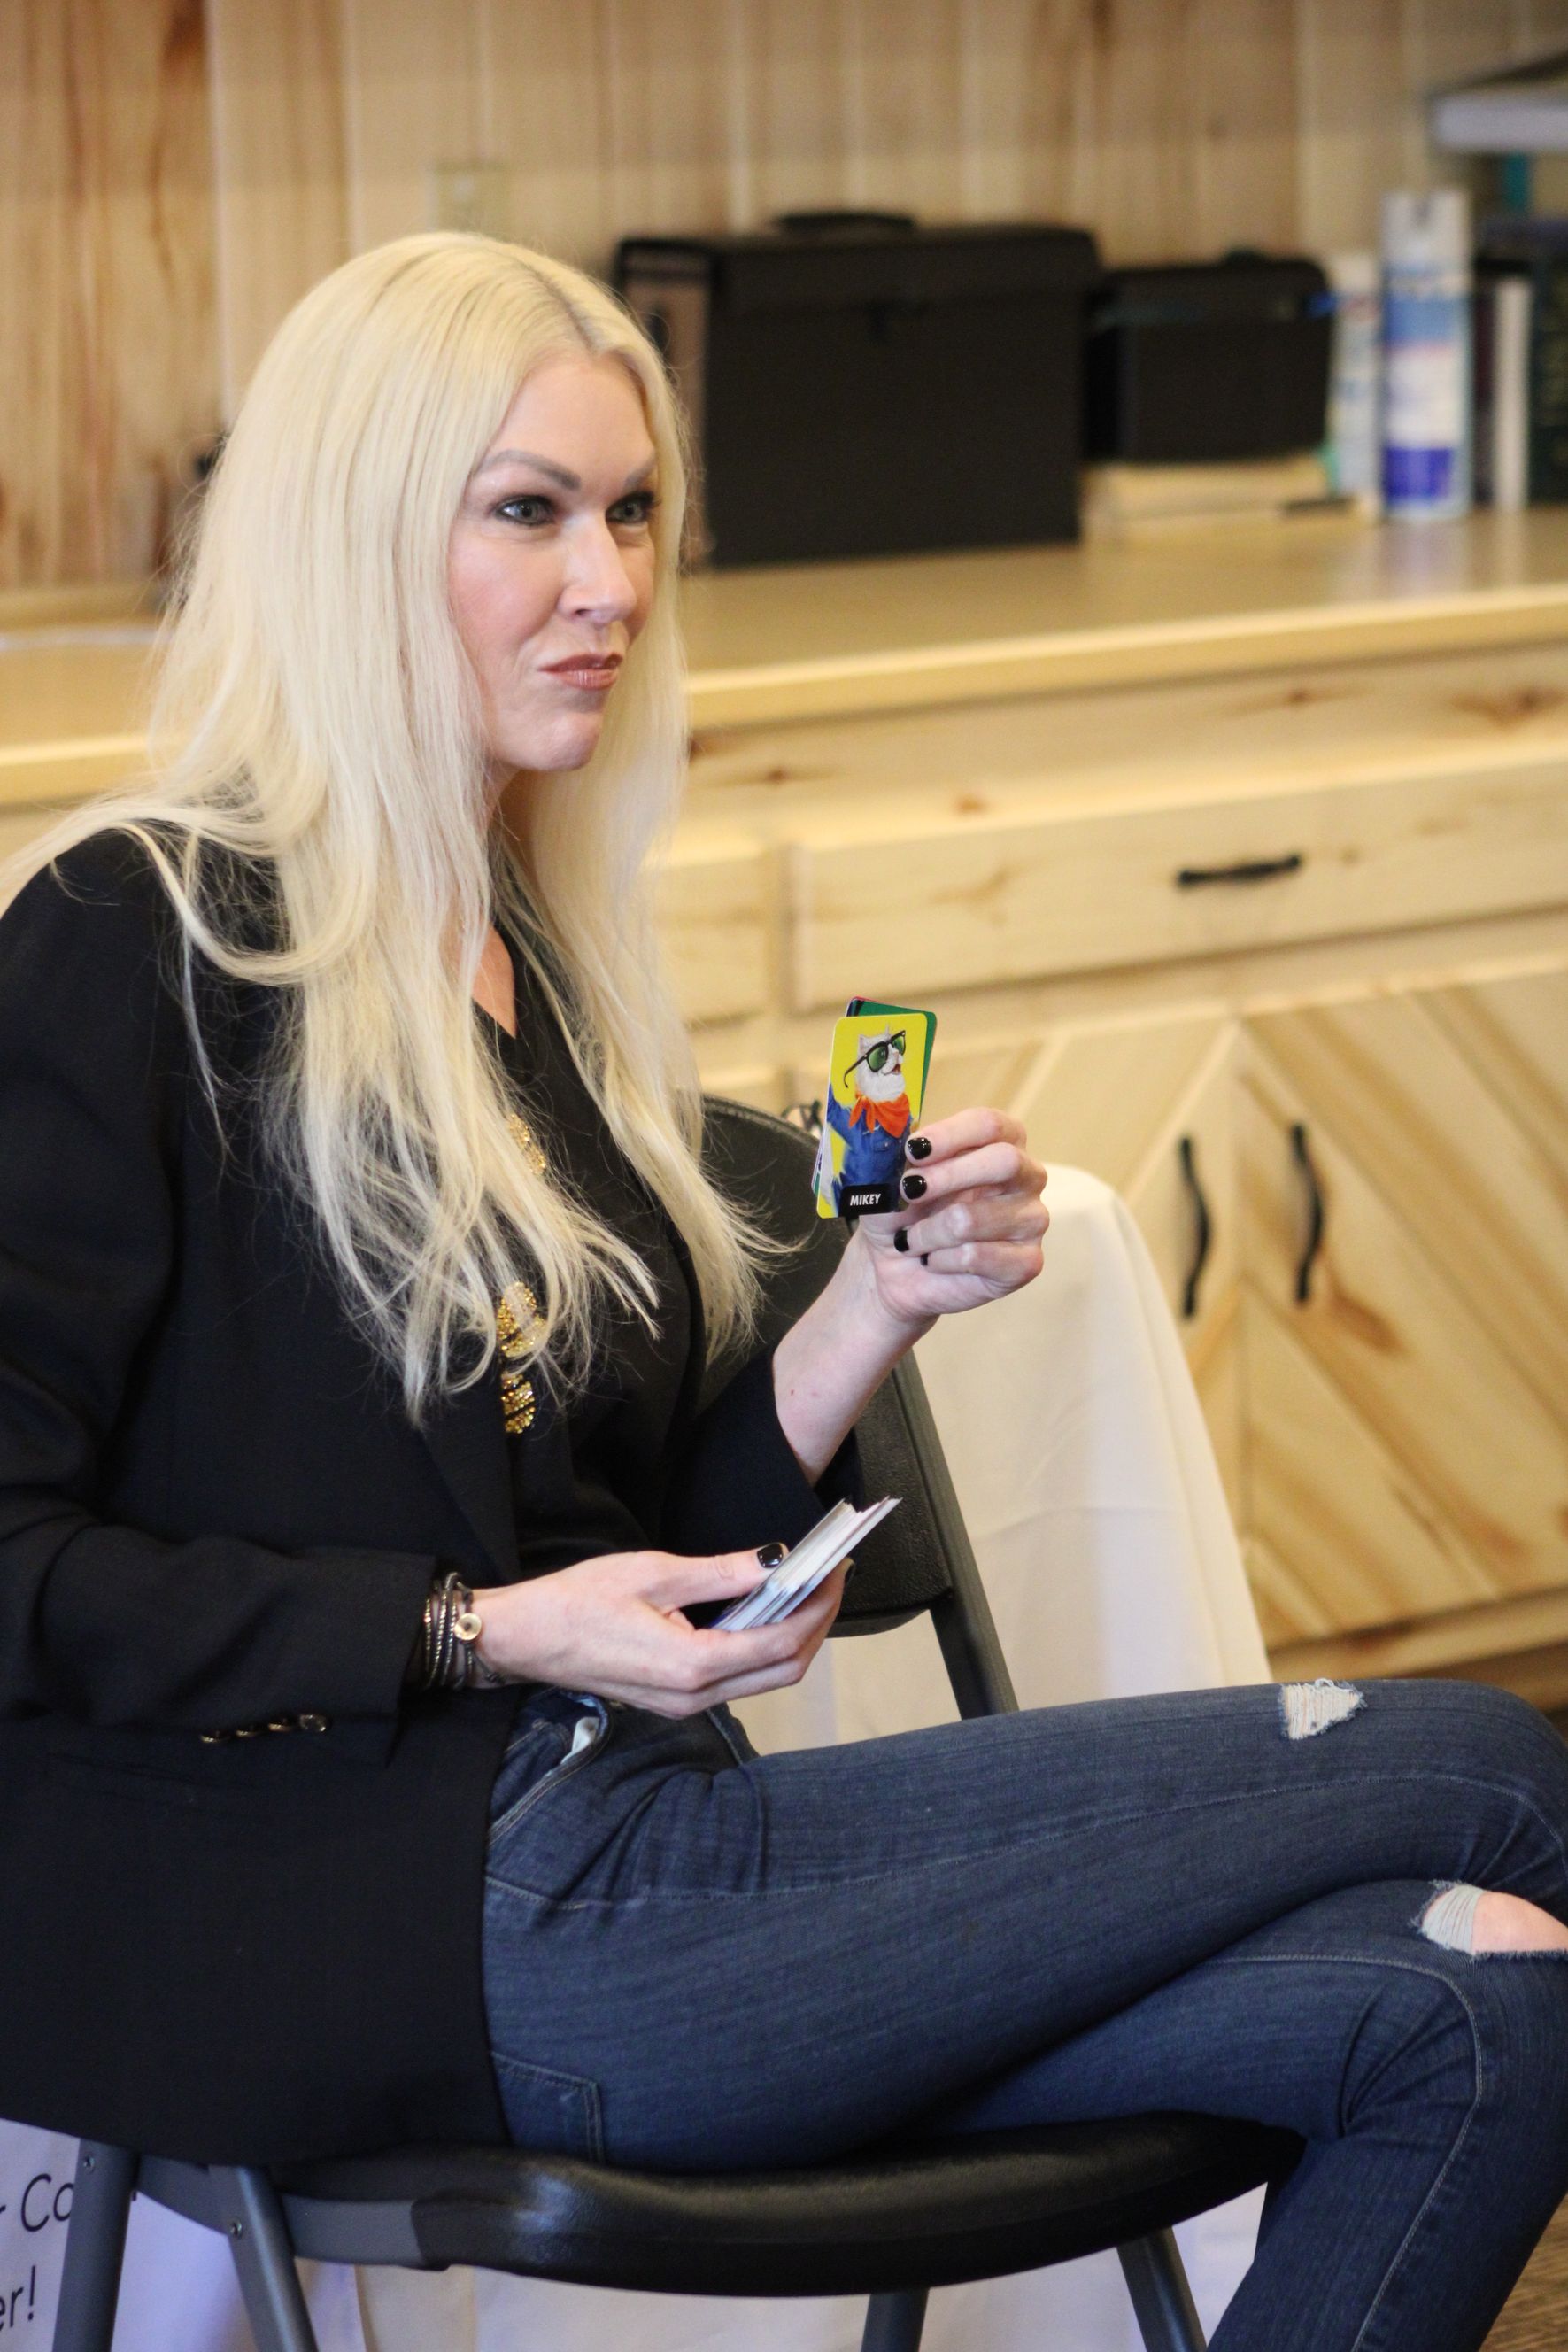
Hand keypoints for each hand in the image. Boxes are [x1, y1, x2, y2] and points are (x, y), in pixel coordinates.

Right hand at [466, 1548, 847, 1715]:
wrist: (524, 1639)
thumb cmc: (579, 1601)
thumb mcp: (654, 1573)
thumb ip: (722, 1573)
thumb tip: (776, 1561)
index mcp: (692, 1665)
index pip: (782, 1642)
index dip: (818, 1606)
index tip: (837, 1570)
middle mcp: (694, 1696)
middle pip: (784, 1670)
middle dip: (817, 1625)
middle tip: (832, 1579)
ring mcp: (684, 1704)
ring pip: (764, 1679)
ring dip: (794, 1638)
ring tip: (806, 1591)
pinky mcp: (674, 1698)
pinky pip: (737, 1678)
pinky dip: (763, 1647)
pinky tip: (765, 1612)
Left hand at [851, 1106, 1048, 1326]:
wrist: (892, 1268)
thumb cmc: (899, 1212)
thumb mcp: (891, 1176)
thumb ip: (899, 1151)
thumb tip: (903, 1138)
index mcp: (1000, 1142)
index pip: (991, 1124)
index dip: (951, 1135)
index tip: (912, 1149)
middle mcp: (1026, 1176)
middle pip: (1004, 1161)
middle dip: (947, 1176)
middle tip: (909, 1189)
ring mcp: (1032, 1220)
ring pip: (972, 1219)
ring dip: (926, 1232)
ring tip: (910, 1239)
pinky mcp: (1027, 1262)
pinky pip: (975, 1256)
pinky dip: (939, 1260)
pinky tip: (933, 1261)